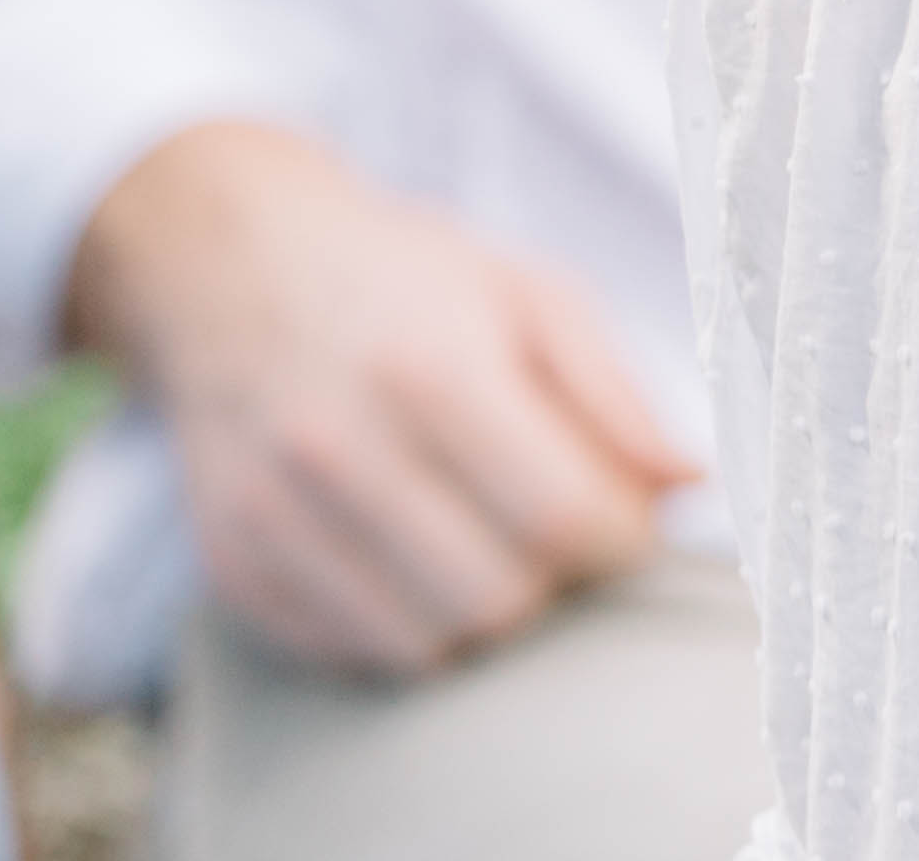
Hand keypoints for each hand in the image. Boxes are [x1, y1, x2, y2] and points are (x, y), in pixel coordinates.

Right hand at [78, 121, 695, 675]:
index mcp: (428, 367)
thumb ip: (615, 393)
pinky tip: (408, 552)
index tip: (626, 521)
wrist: (230, 263)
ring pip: (427, 647)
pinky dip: (404, 624)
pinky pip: (354, 654)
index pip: (562, 518)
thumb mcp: (527, 292)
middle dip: (553, 581)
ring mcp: (273, 516)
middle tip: (550, 527)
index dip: (623, 540)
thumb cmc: (402, 279)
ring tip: (481, 538)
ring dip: (480, 612)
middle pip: (498, 599)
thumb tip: (688, 487)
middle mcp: (337, 447)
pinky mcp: (234, 567)